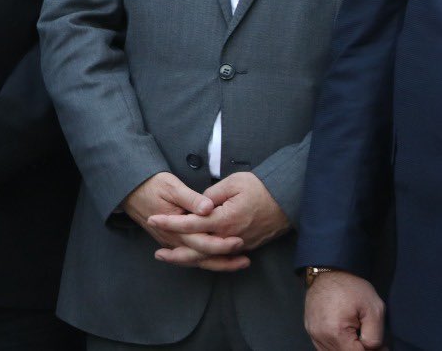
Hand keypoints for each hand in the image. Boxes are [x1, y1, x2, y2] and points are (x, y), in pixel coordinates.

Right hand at [122, 172, 242, 269]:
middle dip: (225, 259)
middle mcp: (173, 240)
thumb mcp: (171, 186)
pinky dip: (207, 261)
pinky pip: (191, 257)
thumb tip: (209, 208)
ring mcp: (171, 243)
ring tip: (239, 263)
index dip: (221, 244)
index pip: (202, 241)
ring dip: (218, 264)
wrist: (129, 190)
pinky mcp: (171, 242)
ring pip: (197, 260)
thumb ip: (191, 198)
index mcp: (175, 227)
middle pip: (202, 256)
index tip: (240, 241)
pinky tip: (220, 261)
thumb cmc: (151, 185)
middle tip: (246, 259)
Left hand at [147, 171, 287, 269]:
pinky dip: (206, 260)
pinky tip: (194, 259)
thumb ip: (211, 195)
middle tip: (156, 252)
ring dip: (189, 259)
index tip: (153, 219)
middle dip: (175, 251)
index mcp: (225, 219)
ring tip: (170, 259)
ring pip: (210, 257)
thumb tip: (197, 205)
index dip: (170, 222)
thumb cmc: (260, 187)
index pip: (191, 224)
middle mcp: (231, 236)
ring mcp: (240, 244)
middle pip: (198, 249)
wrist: (288, 199)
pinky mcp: (246, 246)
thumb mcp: (233, 183)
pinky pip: (222, 257)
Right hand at [305, 270, 384, 350]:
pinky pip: (324, 348)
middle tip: (372, 343)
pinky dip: (337, 347)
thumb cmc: (352, 288)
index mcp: (335, 332)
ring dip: (347, 348)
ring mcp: (313, 333)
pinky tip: (346, 339)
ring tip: (359, 339)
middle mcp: (320, 335)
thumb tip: (373, 350)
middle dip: (360, 350)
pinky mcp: (310, 329)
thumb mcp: (374, 310)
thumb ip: (375, 337)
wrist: (329, 272)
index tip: (382, 347)